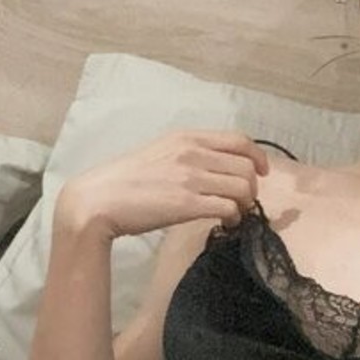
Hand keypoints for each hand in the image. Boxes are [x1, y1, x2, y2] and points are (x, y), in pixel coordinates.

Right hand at [56, 129, 270, 241]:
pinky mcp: (187, 204)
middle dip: (252, 186)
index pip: (239, 140)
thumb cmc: (125, 180)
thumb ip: (188, 155)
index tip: (262, 171)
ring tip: (235, 214)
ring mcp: (190, 177)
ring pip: (243, 187)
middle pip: (247, 166)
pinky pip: (229, 208)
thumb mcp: (159, 154)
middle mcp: (192, 152)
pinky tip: (225, 223)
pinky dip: (234, 217)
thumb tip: (214, 169)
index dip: (258, 156)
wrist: (98, 201)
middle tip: (244, 202)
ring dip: (246, 204)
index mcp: (186, 137)